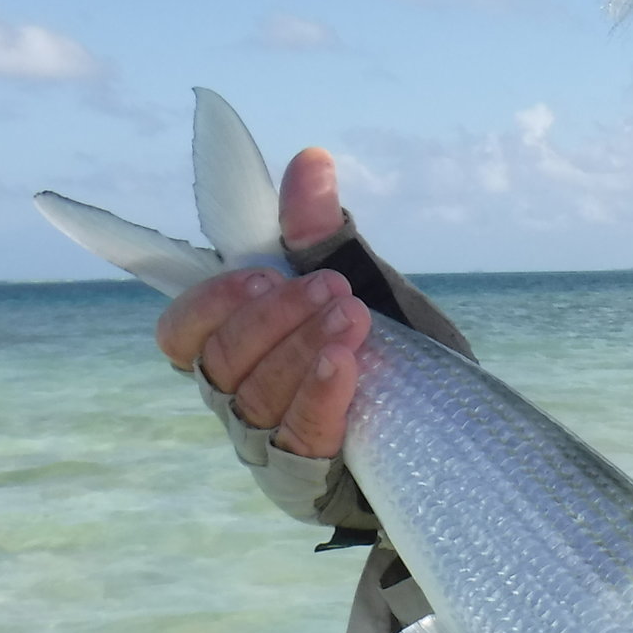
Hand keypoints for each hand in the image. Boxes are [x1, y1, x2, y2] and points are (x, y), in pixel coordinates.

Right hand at [153, 148, 368, 457]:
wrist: (449, 437)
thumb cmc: (394, 360)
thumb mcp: (364, 290)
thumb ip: (324, 238)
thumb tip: (311, 161)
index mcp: (238, 348)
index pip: (182, 331)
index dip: (208, 302)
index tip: (262, 273)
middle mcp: (238, 396)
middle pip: (219, 358)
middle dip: (273, 316)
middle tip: (331, 286)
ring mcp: (269, 439)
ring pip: (255, 393)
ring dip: (300, 346)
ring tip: (351, 314)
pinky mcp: (307, 471)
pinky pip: (300, 431)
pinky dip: (318, 392)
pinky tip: (343, 362)